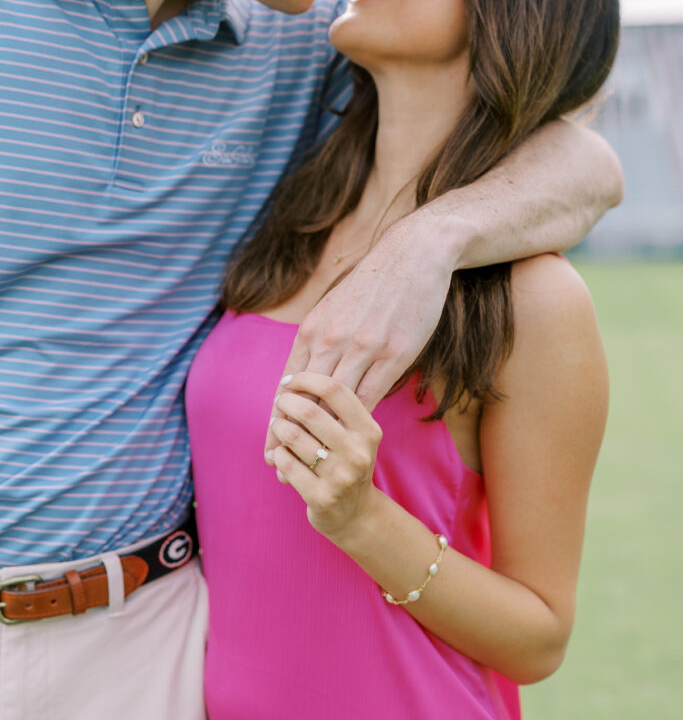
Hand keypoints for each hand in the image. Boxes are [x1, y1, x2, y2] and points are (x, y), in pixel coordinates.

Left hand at [263, 208, 453, 455]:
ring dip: (319, 436)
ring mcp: (363, 349)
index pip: (287, 384)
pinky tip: (349, 442)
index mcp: (313, 329)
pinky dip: (355, 423)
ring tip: (310, 463)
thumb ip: (318, 338)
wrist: (413, 255)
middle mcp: (332, 340)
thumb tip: (304, 368)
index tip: (268, 444)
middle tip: (274, 465)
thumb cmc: (373, 283)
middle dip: (287, 435)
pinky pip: (369, 397)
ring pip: (332, 405)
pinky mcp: (393, 355)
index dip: (276, 418)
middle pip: (303, 400)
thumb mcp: (333, 307)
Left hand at [266, 372, 382, 544]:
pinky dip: (277, 453)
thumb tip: (293, 381)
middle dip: (287, 402)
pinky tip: (279, 453)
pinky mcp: (321, 497)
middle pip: (310, 412)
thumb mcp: (355, 436)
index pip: (336, 390)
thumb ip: (333, 410)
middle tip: (281, 402)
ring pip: (293, 437)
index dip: (307, 379)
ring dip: (278, 427)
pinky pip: (286, 463)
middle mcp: (358, 453)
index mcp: (369, 431)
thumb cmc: (347, 464)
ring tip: (278, 426)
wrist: (356, 514)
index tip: (291, 380)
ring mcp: (340, 477)